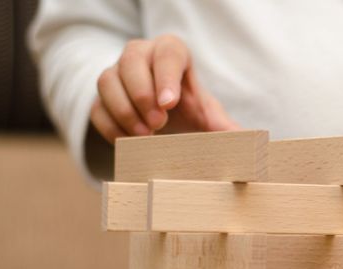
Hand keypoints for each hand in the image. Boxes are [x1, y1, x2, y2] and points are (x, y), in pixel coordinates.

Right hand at [91, 34, 238, 142]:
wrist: (162, 116)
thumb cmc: (188, 108)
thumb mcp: (207, 115)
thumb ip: (224, 126)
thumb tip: (246, 143)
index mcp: (171, 52)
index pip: (167, 52)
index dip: (166, 76)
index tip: (170, 103)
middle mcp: (140, 55)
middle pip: (131, 60)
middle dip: (142, 93)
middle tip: (159, 123)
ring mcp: (116, 74)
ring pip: (107, 80)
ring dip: (124, 109)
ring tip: (145, 135)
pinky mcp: (101, 98)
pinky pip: (96, 107)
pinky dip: (110, 125)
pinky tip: (127, 141)